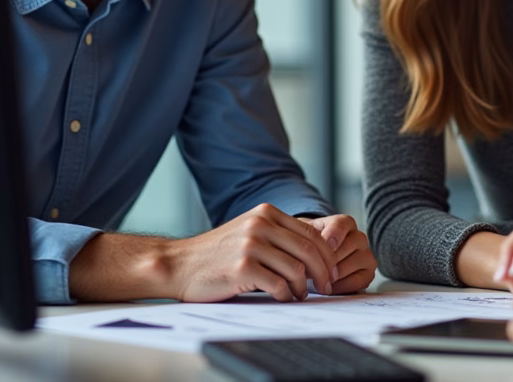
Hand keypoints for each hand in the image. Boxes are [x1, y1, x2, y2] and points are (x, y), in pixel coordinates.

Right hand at [160, 203, 342, 301]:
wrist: (180, 264)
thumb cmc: (217, 253)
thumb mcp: (249, 232)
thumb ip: (278, 235)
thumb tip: (316, 253)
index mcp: (266, 213)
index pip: (312, 233)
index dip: (328, 255)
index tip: (332, 271)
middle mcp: (260, 225)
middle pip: (309, 250)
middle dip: (324, 272)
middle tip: (327, 287)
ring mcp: (251, 245)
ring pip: (296, 268)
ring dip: (304, 287)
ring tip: (301, 295)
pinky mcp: (242, 267)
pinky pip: (278, 284)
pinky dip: (286, 295)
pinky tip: (283, 298)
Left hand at [299, 214, 376, 293]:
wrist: (311, 260)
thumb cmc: (308, 246)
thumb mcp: (303, 238)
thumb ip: (307, 240)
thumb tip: (309, 255)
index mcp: (345, 223)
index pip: (341, 225)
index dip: (331, 236)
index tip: (319, 246)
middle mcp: (359, 237)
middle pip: (351, 244)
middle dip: (330, 259)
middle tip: (314, 269)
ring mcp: (366, 255)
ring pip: (356, 261)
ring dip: (336, 273)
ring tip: (319, 278)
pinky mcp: (368, 273)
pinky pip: (359, 280)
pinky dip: (342, 285)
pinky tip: (329, 287)